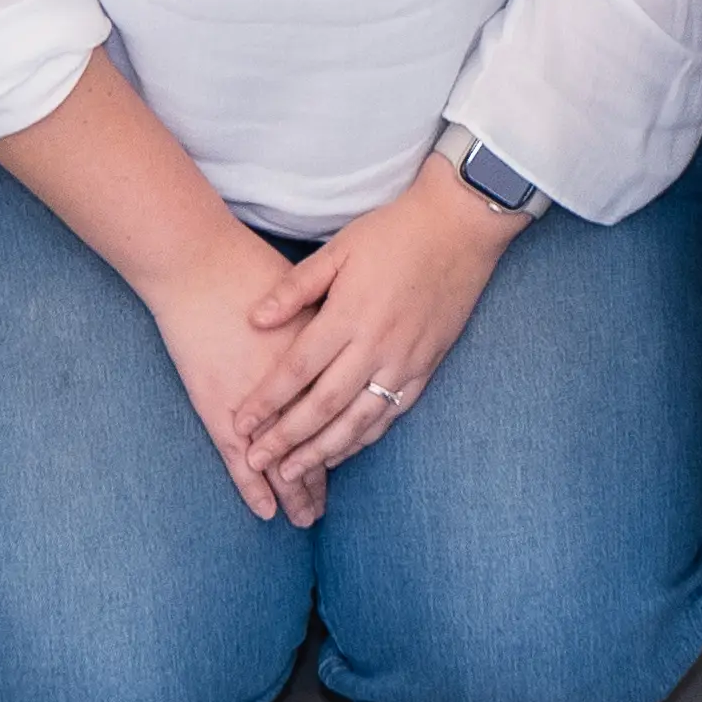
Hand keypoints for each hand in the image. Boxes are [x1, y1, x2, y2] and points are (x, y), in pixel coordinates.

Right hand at [128, 222, 337, 525]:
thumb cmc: (249, 270)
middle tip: (325, 508)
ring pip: (283, 459)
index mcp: (320, 359)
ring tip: (306, 518)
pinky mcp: (220, 409)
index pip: (342, 411)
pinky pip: (240, 461)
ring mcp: (255, 403)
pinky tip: (265, 511)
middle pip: (316, 442)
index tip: (351, 457)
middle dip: (320, 474)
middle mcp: (294, 389)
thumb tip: (354, 335)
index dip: (349, 438)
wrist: (199, 266)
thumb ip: (329, 321)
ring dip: (295, 490)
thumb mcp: (309, 292)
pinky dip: (253, 487)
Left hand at [227, 159, 529, 493]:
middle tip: (258, 462)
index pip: (298, 369)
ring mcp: (405, 360)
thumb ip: (295, 288)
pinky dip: (364, 438)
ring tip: (293, 473)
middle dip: (287, 438)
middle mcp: (376, 345)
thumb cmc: (394, 233)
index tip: (240, 424)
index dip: (266, 401)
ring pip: (358, 420)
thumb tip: (255, 320)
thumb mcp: (339, 249)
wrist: (460, 227)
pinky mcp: (427, 366)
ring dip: (323, 450)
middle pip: (323, 405)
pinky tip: (342, 451)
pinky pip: (391, 413)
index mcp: (349, 314)